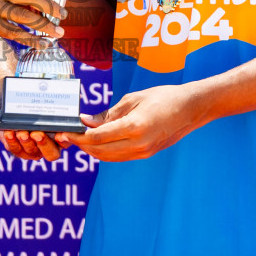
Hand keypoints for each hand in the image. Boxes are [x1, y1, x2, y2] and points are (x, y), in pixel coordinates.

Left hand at [0, 100, 67, 161]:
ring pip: (32, 151)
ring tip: (21, 132)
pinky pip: (15, 148)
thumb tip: (70, 92)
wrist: (15, 109)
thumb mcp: (46, 103)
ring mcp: (33, 150)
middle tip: (37, 133)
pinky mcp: (18, 150)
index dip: (64, 141)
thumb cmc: (36, 106)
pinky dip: (12, 141)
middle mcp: (49, 146)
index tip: (59, 135)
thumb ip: (56, 100)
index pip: (67, 141)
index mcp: (61, 136)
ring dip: (26, 142)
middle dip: (44, 144)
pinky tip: (9, 132)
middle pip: (51, 154)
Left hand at [65, 84, 206, 161]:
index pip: (98, 137)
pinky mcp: (146, 154)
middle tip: (67, 136)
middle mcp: (138, 144)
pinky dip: (105, 151)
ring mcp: (143, 152)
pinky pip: (119, 156)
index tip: (65, 131)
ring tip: (79, 138)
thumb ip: (109, 113)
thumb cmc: (163, 97)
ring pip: (108, 157)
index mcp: (134, 127)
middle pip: (100, 151)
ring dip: (91, 150)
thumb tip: (87, 122)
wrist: (190, 109)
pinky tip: (97, 142)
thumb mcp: (132, 99)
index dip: (79, 136)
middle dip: (81, 145)